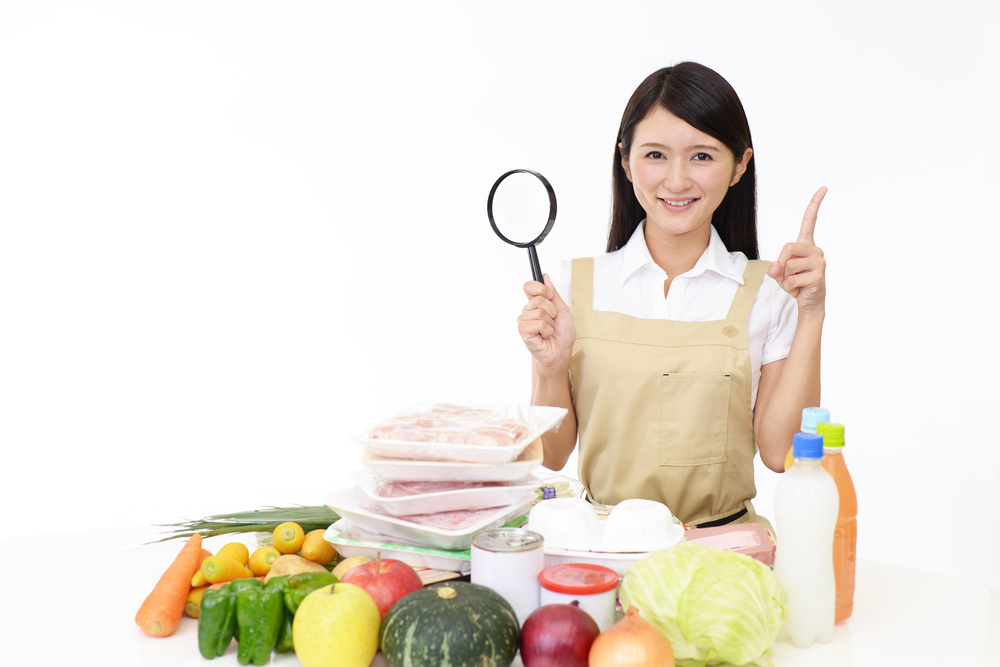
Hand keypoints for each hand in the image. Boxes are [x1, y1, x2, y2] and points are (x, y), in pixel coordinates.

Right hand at [517, 274, 575, 375]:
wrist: (561, 352)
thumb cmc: (562, 334)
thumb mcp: (562, 310)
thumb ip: (553, 293)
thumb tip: (545, 277)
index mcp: (536, 304)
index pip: (529, 286)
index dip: (539, 287)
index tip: (549, 294)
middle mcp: (528, 311)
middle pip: (538, 298)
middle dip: (552, 310)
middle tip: (553, 321)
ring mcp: (524, 321)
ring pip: (539, 311)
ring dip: (550, 322)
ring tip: (549, 330)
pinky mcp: (523, 330)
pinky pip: (538, 323)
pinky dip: (547, 330)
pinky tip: (545, 336)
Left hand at [768, 187, 827, 316]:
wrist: (808, 302)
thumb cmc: (795, 283)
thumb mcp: (779, 273)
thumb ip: (774, 267)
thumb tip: (775, 267)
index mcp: (805, 244)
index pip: (810, 221)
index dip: (814, 204)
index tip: (824, 188)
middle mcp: (815, 249)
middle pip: (787, 247)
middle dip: (780, 264)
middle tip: (786, 275)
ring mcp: (820, 261)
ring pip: (789, 265)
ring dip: (785, 278)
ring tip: (795, 283)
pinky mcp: (819, 274)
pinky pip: (792, 279)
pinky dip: (789, 287)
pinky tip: (799, 289)